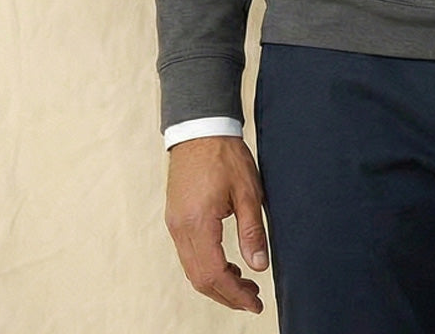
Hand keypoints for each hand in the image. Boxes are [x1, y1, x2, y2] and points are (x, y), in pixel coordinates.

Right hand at [164, 135, 268, 313]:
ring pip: (192, 269)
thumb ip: (252, 231)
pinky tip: (227, 265)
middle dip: (226, 294)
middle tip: (252, 298)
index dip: (235, 294)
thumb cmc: (226, 156)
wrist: (200, 130)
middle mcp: (180, 229)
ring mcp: (174, 225)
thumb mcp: (247, 191)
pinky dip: (207, 267)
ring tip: (244, 284)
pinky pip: (188, 255)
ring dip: (216, 282)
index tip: (255, 303)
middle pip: (199, 279)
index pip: (214, 274)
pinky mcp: (175, 219)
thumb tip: (259, 265)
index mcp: (198, 224)